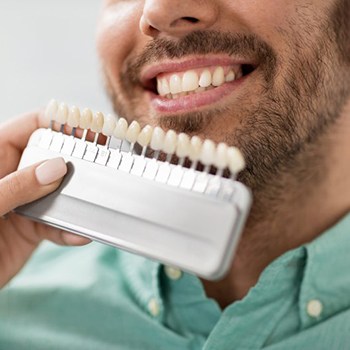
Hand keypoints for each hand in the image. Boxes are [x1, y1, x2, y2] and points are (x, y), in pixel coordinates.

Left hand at [0, 111, 89, 287]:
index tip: (87, 128)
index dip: (57, 123)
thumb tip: (57, 167)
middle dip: (75, 160)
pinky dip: (70, 230)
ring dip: (77, 200)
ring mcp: (24, 202)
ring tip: (94, 203)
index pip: (28, 128)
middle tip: (102, 162)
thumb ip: (17, 186)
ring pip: (58, 192)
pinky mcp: (32, 229)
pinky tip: (79, 234)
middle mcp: (11, 177)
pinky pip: (56, 224)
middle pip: (50, 158)